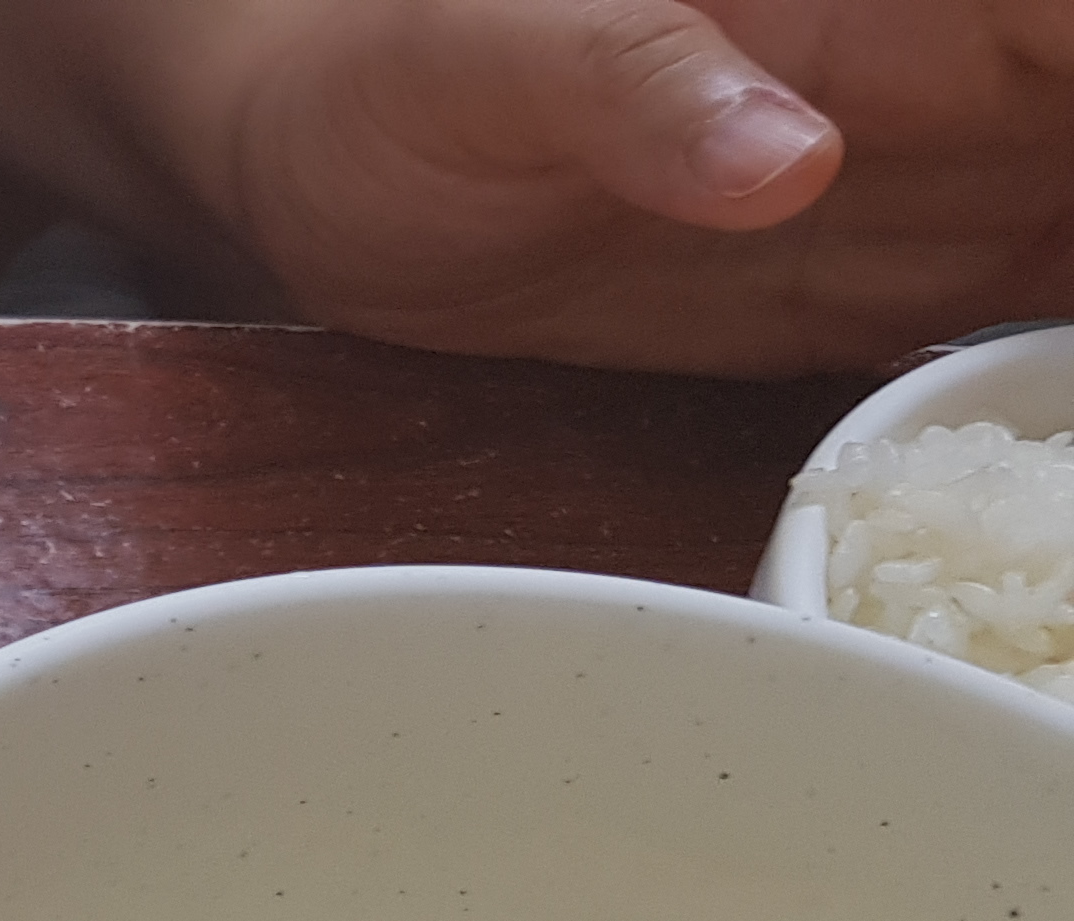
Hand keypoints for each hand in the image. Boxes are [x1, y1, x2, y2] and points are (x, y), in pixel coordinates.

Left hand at [171, 0, 1073, 374]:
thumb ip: (640, 85)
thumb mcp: (496, 55)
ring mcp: (937, 193)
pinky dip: (1061, 399)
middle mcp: (952, 80)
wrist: (318, 160)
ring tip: (1073, 431)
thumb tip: (786, 157)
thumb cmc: (393, 64)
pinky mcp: (886, 298)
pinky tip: (1043, 469)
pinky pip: (1037, 336)